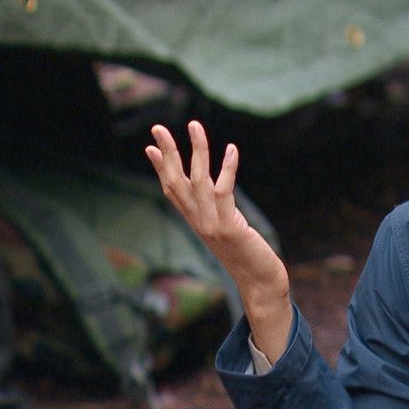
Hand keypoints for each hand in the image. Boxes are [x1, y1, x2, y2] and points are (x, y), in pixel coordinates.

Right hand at [145, 121, 291, 361]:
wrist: (260, 282)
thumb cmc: (249, 256)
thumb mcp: (227, 231)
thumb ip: (218, 213)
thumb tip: (216, 193)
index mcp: (196, 221)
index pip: (172, 190)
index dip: (160, 168)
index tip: (149, 146)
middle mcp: (198, 222)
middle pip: (177, 181)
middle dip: (167, 153)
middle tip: (158, 127)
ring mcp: (211, 224)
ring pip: (198, 180)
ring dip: (196, 151)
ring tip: (194, 126)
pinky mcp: (229, 226)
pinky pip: (224, 191)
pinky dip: (227, 169)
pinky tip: (231, 149)